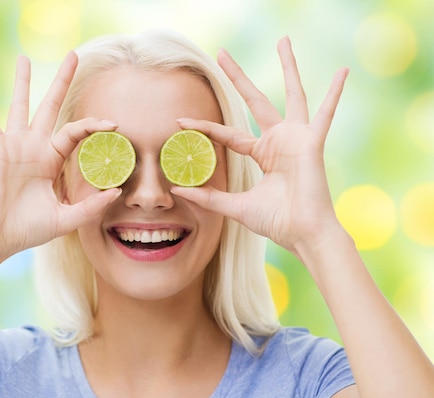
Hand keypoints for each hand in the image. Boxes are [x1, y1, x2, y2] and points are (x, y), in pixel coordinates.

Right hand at [0, 52, 120, 261]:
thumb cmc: (27, 230)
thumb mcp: (66, 218)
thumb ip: (91, 206)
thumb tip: (117, 192)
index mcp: (51, 160)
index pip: (75, 132)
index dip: (94, 125)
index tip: (114, 124)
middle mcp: (33, 147)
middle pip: (50, 106)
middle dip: (62, 81)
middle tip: (74, 55)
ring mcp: (14, 145)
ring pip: (20, 104)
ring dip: (23, 80)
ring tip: (25, 57)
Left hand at [172, 37, 348, 253]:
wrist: (302, 234)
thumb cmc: (276, 221)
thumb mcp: (236, 206)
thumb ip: (209, 197)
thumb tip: (178, 191)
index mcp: (262, 154)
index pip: (228, 133)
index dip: (205, 127)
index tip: (180, 122)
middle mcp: (278, 140)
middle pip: (254, 100)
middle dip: (238, 77)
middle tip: (221, 53)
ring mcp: (296, 138)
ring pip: (291, 95)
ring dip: (288, 67)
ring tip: (283, 40)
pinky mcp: (311, 142)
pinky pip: (325, 114)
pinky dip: (335, 93)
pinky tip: (343, 71)